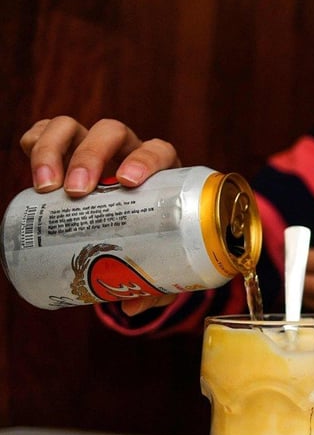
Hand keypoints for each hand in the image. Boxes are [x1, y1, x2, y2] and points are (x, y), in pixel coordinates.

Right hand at [21, 116, 181, 315]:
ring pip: (73, 127)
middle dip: (91, 156)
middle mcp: (128, 151)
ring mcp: (95, 147)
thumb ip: (158, 284)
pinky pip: (48, 131)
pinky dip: (36, 139)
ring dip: (55, 149)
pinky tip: (29, 157)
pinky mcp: (67, 150)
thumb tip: (132, 307)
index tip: (127, 181)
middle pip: (111, 133)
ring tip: (45, 187)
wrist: (143, 224)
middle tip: (76, 192)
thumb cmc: (157, 239)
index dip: (144, 159)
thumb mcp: (164, 260)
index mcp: (162, 171)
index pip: (158, 151)